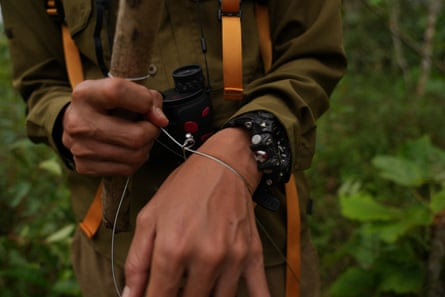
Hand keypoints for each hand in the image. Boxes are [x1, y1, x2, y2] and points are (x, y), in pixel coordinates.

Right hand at [62, 78, 167, 175]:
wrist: (77, 123)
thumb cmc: (106, 106)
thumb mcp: (124, 91)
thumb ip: (148, 98)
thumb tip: (160, 120)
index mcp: (86, 95)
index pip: (118, 92)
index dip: (143, 101)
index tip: (150, 106)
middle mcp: (79, 121)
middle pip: (135, 136)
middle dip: (151, 131)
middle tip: (148, 126)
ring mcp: (80, 147)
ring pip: (136, 155)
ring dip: (146, 147)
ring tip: (138, 138)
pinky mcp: (85, 167)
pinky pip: (128, 169)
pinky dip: (135, 161)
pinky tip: (128, 150)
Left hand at [123, 128, 269, 296]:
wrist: (223, 165)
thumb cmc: (184, 189)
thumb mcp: (149, 217)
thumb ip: (136, 261)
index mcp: (173, 248)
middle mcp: (205, 257)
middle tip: (175, 285)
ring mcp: (232, 258)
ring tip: (196, 284)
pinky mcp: (252, 254)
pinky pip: (259, 291)